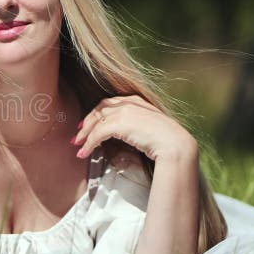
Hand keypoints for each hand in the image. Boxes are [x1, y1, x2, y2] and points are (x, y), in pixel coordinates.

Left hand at [70, 95, 197, 163]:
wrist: (175, 145)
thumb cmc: (166, 141)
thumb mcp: (148, 127)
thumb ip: (134, 125)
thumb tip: (121, 134)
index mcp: (137, 100)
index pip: (108, 103)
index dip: (95, 114)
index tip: (86, 124)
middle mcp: (129, 103)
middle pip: (99, 110)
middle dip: (86, 123)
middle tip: (77, 136)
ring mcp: (124, 111)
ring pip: (96, 122)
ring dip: (84, 135)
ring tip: (78, 147)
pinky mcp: (120, 123)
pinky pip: (97, 134)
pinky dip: (88, 143)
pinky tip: (84, 153)